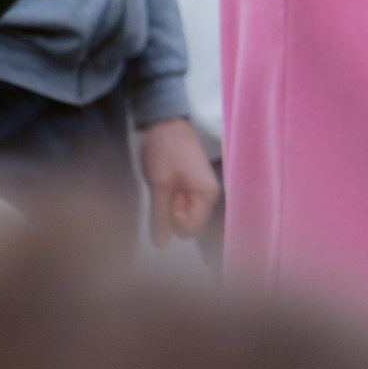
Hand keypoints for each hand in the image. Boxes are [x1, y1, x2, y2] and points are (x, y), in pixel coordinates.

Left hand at [138, 116, 219, 246]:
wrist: (165, 123)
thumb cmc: (165, 152)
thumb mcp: (159, 185)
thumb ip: (160, 216)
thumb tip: (160, 245)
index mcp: (207, 195)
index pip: (191, 229)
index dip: (174, 221)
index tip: (168, 199)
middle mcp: (208, 195)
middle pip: (188, 224)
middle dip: (172, 214)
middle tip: (166, 190)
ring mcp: (200, 189)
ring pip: (182, 214)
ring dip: (170, 205)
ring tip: (165, 184)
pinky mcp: (191, 184)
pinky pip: (180, 203)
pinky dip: (170, 198)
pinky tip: (166, 182)